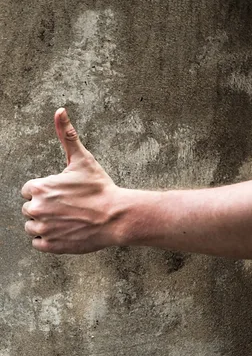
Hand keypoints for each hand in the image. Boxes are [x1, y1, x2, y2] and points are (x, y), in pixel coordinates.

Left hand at [21, 108, 123, 253]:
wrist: (117, 217)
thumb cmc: (101, 189)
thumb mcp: (83, 160)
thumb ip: (66, 135)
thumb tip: (60, 110)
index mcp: (40, 188)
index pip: (30, 191)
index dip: (48, 192)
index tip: (64, 195)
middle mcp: (37, 208)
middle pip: (30, 209)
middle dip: (46, 208)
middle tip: (69, 208)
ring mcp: (44, 229)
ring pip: (33, 227)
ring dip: (46, 225)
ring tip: (68, 221)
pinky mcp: (51, 245)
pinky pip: (39, 243)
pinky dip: (50, 240)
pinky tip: (66, 232)